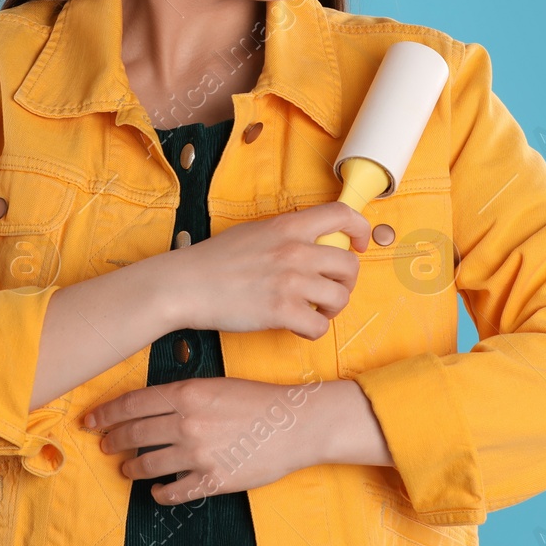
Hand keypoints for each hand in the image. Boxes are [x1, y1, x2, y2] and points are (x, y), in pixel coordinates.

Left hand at [81, 376, 319, 503]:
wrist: (294, 424)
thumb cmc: (257, 400)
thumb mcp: (215, 385)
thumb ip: (181, 396)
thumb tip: (149, 406)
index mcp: (186, 394)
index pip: (131, 405)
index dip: (105, 414)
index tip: (90, 420)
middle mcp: (187, 423)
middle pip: (133, 435)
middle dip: (113, 441)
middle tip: (105, 446)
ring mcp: (198, 454)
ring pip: (147, 466)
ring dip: (132, 469)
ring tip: (128, 470)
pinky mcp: (212, 481)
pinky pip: (173, 492)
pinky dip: (160, 493)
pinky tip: (158, 490)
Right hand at [163, 201, 371, 338]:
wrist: (185, 284)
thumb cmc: (214, 260)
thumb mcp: (255, 232)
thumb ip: (286, 234)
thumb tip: (311, 241)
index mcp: (288, 226)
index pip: (342, 215)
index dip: (360, 229)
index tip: (359, 243)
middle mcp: (295, 250)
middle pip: (349, 265)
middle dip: (346, 282)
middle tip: (331, 289)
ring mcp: (290, 281)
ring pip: (340, 298)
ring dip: (331, 308)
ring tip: (314, 310)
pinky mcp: (281, 311)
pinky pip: (320, 327)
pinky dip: (313, 330)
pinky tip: (297, 326)